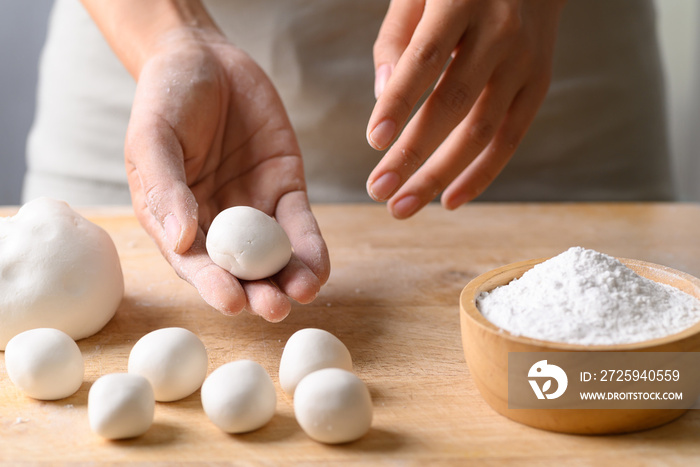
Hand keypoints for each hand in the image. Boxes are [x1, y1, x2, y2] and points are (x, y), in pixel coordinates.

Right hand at [125, 30, 329, 321]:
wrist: (205, 59)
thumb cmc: (165, 99)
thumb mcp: (153, 138)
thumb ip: (165, 187)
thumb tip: (182, 240)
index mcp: (176, 220)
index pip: (195, 263)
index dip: (213, 285)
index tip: (231, 302)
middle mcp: (216, 224)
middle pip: (239, 270)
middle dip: (258, 292)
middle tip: (275, 307)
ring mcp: (254, 209)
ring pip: (274, 255)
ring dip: (290, 277)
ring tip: (305, 291)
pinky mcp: (285, 190)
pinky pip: (300, 226)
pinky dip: (311, 248)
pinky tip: (319, 268)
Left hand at [366, 0, 565, 217]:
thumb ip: (397, 35)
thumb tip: (383, 94)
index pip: (426, 58)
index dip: (400, 103)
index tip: (374, 142)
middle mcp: (501, 31)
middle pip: (453, 104)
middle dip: (412, 153)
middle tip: (377, 190)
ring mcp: (526, 61)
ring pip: (482, 131)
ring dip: (440, 175)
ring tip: (402, 206)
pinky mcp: (539, 84)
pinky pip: (511, 138)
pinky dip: (481, 174)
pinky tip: (450, 200)